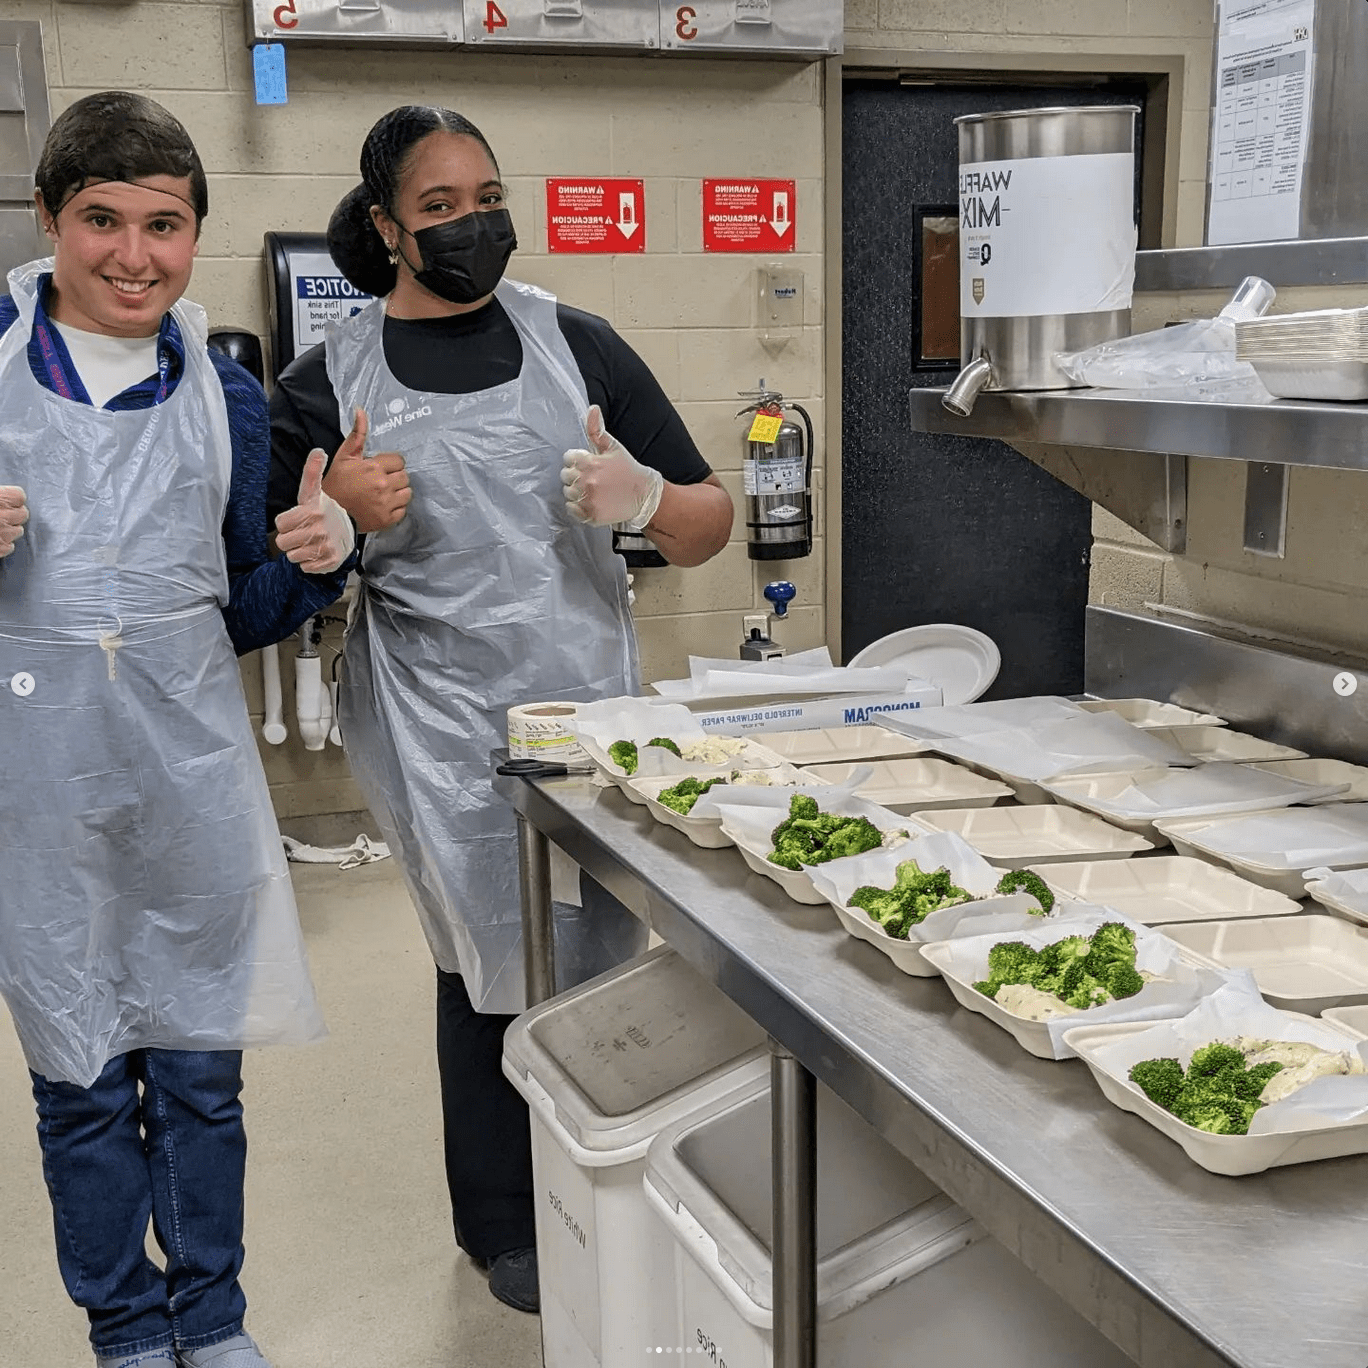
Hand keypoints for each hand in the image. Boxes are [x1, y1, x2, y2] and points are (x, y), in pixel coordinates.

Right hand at [0, 486, 26, 558]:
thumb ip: (0, 495)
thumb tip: (5, 495)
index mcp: (0, 500)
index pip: (19, 496)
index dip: (13, 498)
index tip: (9, 500)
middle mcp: (3, 517)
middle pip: (23, 514)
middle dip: (15, 514)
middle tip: (3, 514)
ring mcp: (3, 535)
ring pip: (18, 531)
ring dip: (10, 529)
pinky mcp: (0, 550)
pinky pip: (9, 546)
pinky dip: (4, 544)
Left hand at [275, 450, 355, 574]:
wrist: (348, 531)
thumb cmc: (325, 511)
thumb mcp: (314, 491)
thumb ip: (311, 472)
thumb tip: (317, 451)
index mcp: (312, 511)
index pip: (281, 524)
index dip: (287, 522)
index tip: (298, 519)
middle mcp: (319, 530)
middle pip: (284, 542)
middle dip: (291, 538)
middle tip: (303, 532)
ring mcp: (325, 547)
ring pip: (292, 556)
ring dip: (299, 550)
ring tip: (310, 542)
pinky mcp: (329, 562)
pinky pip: (305, 567)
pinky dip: (309, 562)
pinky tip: (317, 552)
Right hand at [321, 408, 410, 533]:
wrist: (327, 513)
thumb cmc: (335, 484)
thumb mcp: (344, 456)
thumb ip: (357, 434)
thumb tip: (361, 411)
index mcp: (374, 467)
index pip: (399, 461)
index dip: (390, 464)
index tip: (380, 469)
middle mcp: (383, 485)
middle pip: (405, 476)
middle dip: (394, 477)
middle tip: (380, 482)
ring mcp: (387, 504)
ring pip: (407, 493)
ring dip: (398, 493)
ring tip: (383, 494)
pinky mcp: (388, 519)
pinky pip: (403, 510)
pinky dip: (396, 508)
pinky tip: (383, 506)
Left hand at [560, 405, 664, 530]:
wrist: (644, 495)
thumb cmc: (628, 469)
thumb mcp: (613, 447)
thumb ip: (597, 429)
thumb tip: (592, 408)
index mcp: (590, 462)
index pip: (568, 458)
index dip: (578, 460)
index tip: (589, 464)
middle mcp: (587, 481)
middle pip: (565, 476)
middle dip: (576, 475)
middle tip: (592, 477)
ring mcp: (588, 499)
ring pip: (567, 492)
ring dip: (576, 491)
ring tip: (594, 490)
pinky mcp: (591, 515)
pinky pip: (571, 509)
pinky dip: (577, 506)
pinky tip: (591, 501)